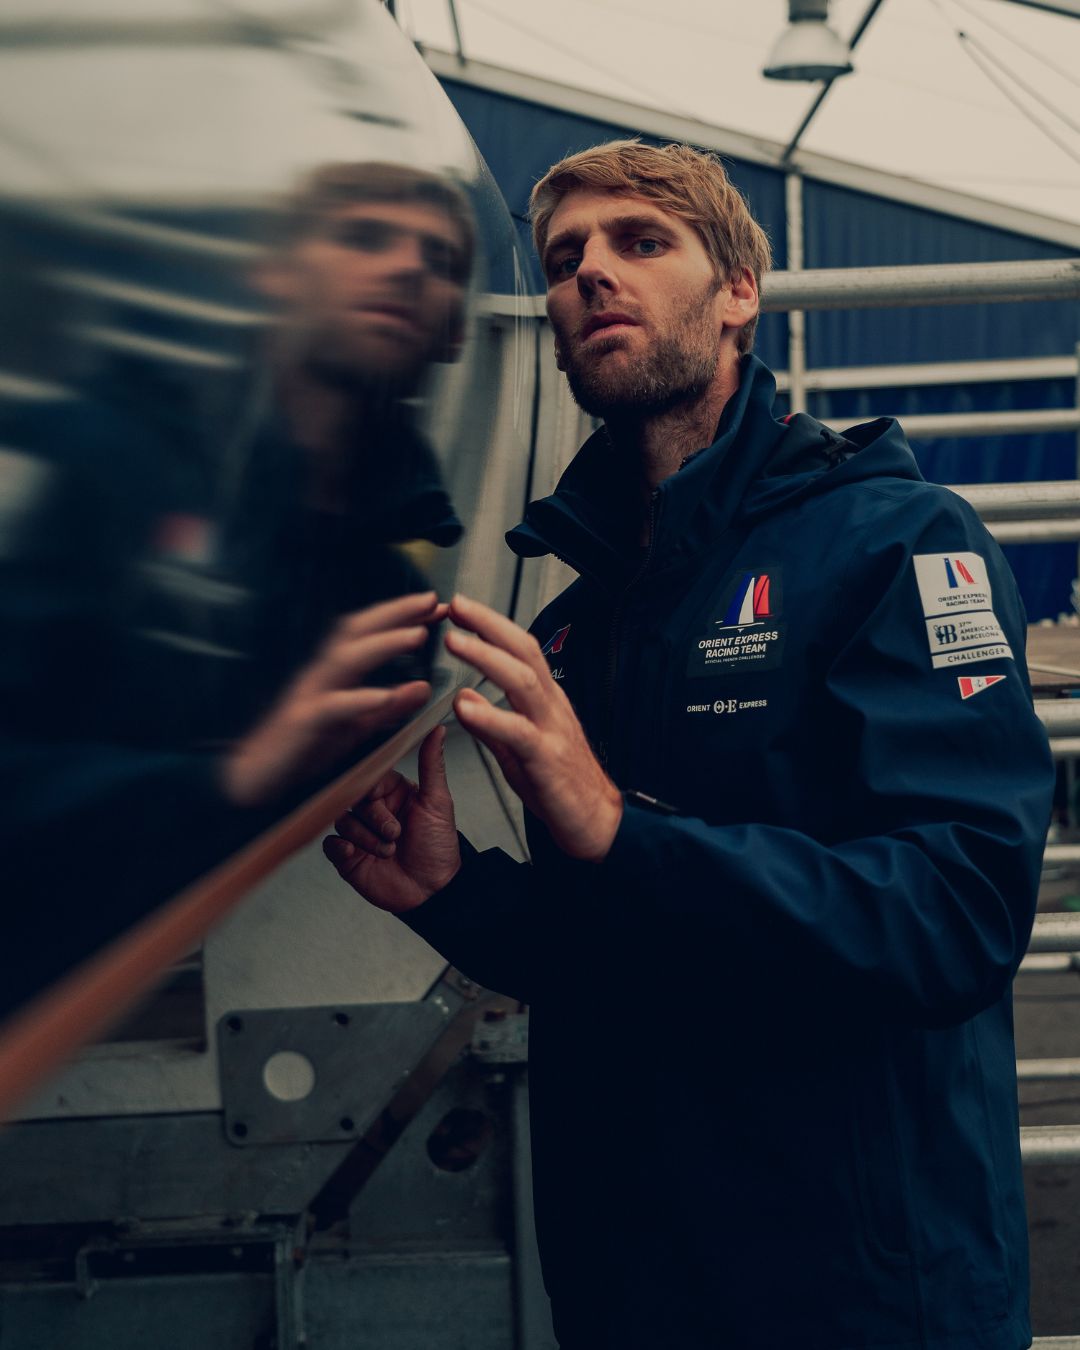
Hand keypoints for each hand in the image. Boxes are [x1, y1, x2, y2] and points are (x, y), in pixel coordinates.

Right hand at [222, 592, 446, 808]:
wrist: (258, 775)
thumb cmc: (304, 745)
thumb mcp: (357, 726)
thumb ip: (390, 706)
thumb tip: (424, 687)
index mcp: (335, 673)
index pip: (370, 633)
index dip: (402, 616)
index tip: (437, 605)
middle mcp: (321, 675)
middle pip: (357, 631)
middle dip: (396, 613)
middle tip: (432, 601)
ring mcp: (310, 695)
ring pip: (346, 660)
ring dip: (384, 644)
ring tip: (417, 636)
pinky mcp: (303, 722)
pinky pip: (333, 707)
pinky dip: (360, 699)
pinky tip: (385, 697)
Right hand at [322, 726, 460, 911]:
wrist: (433, 891)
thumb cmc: (438, 847)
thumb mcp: (438, 802)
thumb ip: (432, 764)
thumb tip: (436, 728)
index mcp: (391, 791)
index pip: (370, 775)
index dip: (373, 787)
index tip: (379, 796)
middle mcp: (372, 809)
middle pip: (352, 797)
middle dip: (374, 818)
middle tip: (395, 833)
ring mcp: (358, 832)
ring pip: (342, 820)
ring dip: (366, 838)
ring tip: (389, 850)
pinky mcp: (346, 855)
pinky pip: (329, 844)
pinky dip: (342, 848)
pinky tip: (357, 854)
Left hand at [444, 594, 622, 861]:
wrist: (598, 823)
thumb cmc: (561, 786)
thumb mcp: (518, 749)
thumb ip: (492, 723)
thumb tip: (465, 699)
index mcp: (546, 701)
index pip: (521, 650)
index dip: (492, 626)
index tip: (462, 609)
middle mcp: (552, 707)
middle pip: (524, 652)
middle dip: (489, 624)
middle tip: (457, 606)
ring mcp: (552, 730)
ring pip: (523, 682)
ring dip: (486, 658)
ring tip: (456, 642)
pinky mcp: (547, 759)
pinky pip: (518, 732)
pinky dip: (490, 716)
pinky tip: (465, 706)